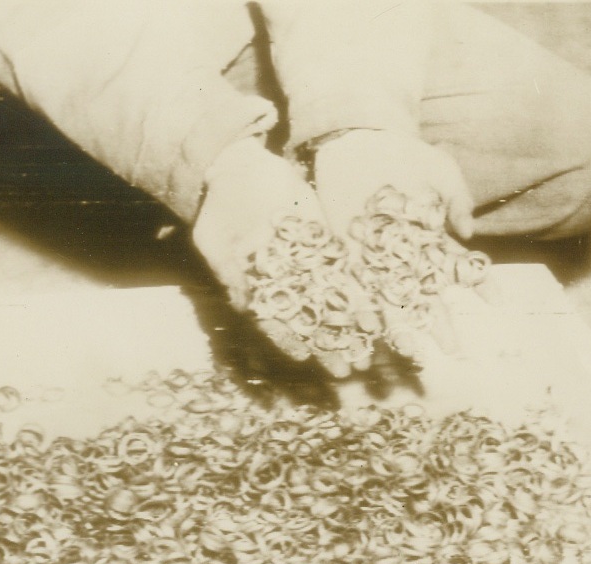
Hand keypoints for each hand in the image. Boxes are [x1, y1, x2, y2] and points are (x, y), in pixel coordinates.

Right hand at [193, 139, 369, 375]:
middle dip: (329, 344)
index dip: (290, 340)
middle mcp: (284, 281)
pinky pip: (344, 271)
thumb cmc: (218, 207)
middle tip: (349, 370)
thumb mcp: (213, 240)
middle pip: (310, 318)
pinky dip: (359, 292)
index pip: (275, 321)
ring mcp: (306, 263)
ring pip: (332, 300)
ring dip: (351, 324)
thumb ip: (229, 273)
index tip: (306, 358)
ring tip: (370, 345)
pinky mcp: (323, 242)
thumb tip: (242, 305)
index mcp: (258, 288)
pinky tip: (376, 313)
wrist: (236, 167)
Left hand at [314, 130, 475, 357]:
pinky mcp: (349, 258)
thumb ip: (456, 197)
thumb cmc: (403, 154)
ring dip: (403, 329)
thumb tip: (467, 232)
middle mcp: (408, 258)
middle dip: (441, 326)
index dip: (481, 285)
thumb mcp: (439, 170)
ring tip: (412, 352)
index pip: (461, 269)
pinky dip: (362, 310)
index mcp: (433, 241)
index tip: (498, 303)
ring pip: (394, 302)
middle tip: (456, 352)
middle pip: (428, 299)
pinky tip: (370, 330)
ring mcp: (379, 261)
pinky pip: (356, 289)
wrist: (356, 142)